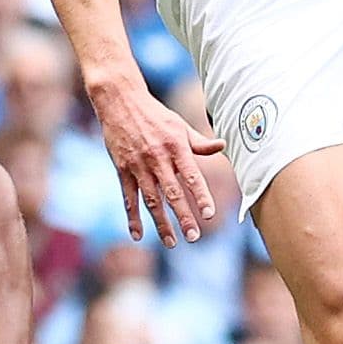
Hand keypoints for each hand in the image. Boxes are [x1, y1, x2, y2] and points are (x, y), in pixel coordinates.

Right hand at [93, 77, 223, 243]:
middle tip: (195, 236)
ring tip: (172, 242)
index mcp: (175, 146)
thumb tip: (222, 146)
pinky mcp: (122, 169)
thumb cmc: (154, 114)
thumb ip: (199, 142)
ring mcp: (138, 165)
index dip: (200, 195)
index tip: (209, 213)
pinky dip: (132, 217)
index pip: (191, 175)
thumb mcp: (179, 125)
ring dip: (162, 223)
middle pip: (172, 192)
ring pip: (151, 200)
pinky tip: (138, 234)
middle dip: (184, 216)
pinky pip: (128, 197)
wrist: (119, 101)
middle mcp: (157, 158)